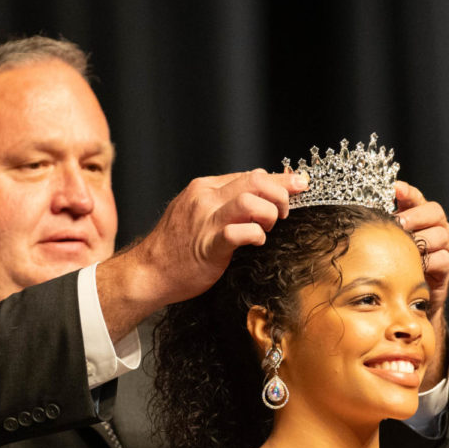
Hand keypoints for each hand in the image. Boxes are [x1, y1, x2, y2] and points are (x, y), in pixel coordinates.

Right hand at [133, 169, 308, 306]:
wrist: (149, 273)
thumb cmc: (176, 248)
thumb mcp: (198, 214)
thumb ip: (224, 203)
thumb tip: (258, 198)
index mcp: (204, 187)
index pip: (250, 174)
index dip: (280, 180)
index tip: (299, 184)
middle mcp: (205, 198)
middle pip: (255, 180)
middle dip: (280, 194)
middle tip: (285, 213)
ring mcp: (205, 221)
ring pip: (250, 200)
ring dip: (269, 214)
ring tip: (267, 229)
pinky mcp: (208, 245)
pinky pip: (238, 232)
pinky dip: (256, 235)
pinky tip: (257, 242)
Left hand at [394, 180, 448, 321]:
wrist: (407, 294)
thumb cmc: (394, 263)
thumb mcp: (387, 243)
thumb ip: (380, 227)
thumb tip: (357, 214)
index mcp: (420, 216)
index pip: (416, 198)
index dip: (407, 192)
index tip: (395, 188)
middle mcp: (435, 226)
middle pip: (434, 212)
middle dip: (415, 216)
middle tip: (399, 222)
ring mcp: (443, 245)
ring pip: (439, 235)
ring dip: (421, 239)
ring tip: (405, 244)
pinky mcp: (446, 266)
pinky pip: (442, 259)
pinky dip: (428, 261)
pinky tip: (414, 265)